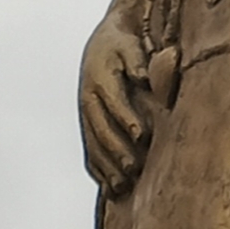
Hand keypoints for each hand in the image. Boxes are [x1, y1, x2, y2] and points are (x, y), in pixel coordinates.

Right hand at [79, 11, 151, 197]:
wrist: (102, 42)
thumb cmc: (122, 45)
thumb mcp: (130, 46)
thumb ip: (137, 61)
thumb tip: (144, 76)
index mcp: (100, 78)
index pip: (114, 101)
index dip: (127, 118)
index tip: (142, 135)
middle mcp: (88, 99)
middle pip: (101, 128)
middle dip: (117, 150)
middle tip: (133, 168)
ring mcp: (85, 114)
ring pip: (93, 144)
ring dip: (106, 166)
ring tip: (122, 185)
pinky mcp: (87, 124)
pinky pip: (89, 149)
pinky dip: (98, 168)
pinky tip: (108, 185)